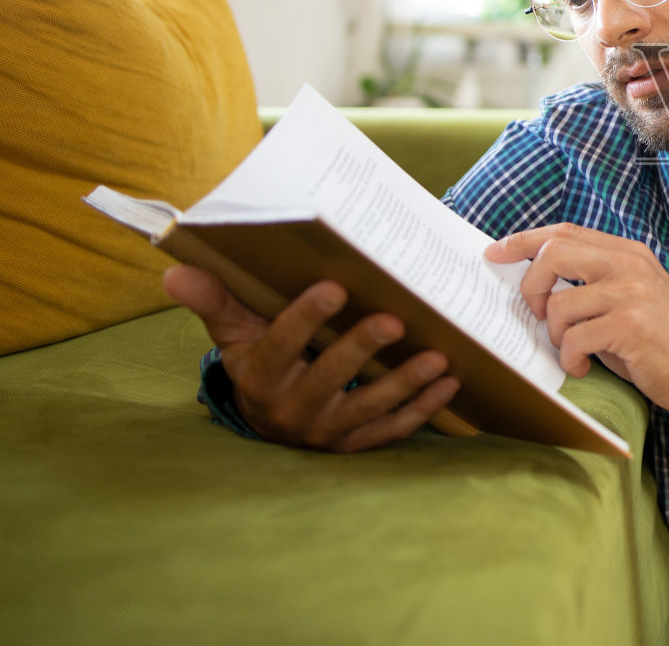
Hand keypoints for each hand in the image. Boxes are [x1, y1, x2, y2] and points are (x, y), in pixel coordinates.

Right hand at [163, 265, 460, 452]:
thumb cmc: (258, 358)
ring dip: (404, 383)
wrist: (268, 417)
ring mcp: (326, 430)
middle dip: (360, 349)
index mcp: (260, 376)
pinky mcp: (355, 444)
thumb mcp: (233, 332)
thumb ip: (214, 299)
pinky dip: (424, 408)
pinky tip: (450, 383)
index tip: (333, 286)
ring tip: (438, 357)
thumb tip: (174, 270)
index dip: (304, 319)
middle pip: (328, 378)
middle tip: (393, 320)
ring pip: (368, 407)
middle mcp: (291, 409)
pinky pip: (392, 430)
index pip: (281, 344)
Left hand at [485, 224, 668, 419]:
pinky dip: (570, 359)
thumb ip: (593, 282)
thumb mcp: (630, 297)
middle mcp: (629, 264)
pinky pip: (574, 338)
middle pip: (553, 253)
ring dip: (555, 336)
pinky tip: (584, 367)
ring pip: (558, 305)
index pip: (565, 232)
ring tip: (574, 351)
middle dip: (530, 287)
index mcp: (627, 253)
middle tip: (536, 315)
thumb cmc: (661, 341)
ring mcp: (631, 292)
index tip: (495, 252)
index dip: (524, 240)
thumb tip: (536, 283)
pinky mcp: (630, 325)